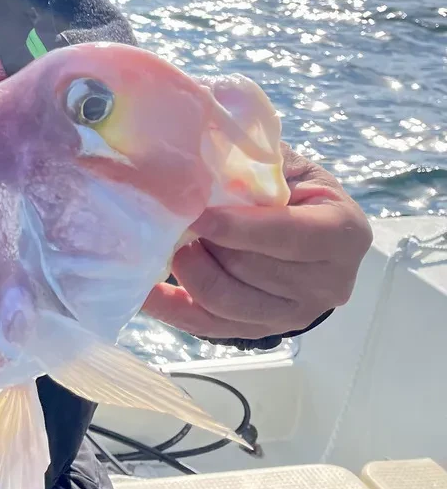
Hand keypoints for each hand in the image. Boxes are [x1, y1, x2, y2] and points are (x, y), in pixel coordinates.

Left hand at [142, 145, 372, 339]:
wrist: (306, 229)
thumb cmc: (290, 188)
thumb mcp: (284, 166)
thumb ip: (252, 163)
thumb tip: (194, 157)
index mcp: (343, 233)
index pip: (289, 236)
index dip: (239, 227)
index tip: (196, 215)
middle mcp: (329, 282)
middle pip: (251, 270)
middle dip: (206, 244)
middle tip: (178, 220)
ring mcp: (296, 314)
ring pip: (226, 301)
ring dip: (190, 270)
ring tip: (173, 243)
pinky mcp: (262, 332)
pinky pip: (208, 326)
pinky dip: (171, 309)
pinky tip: (144, 291)